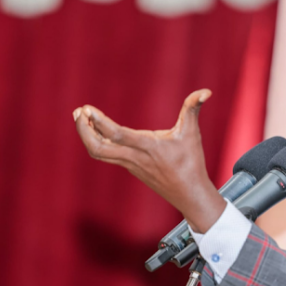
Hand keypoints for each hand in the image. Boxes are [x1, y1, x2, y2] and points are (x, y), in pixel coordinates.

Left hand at [73, 89, 225, 232]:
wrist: (189, 194)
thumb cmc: (191, 163)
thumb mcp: (192, 134)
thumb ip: (193, 109)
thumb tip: (206, 91)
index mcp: (148, 148)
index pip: (117, 135)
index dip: (99, 122)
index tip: (87, 108)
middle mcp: (134, 158)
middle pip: (98, 149)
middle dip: (83, 130)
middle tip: (79, 112)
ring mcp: (130, 165)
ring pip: (99, 154)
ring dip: (87, 136)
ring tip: (81, 118)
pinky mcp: (131, 168)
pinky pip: (107, 155)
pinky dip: (97, 141)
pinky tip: (95, 129)